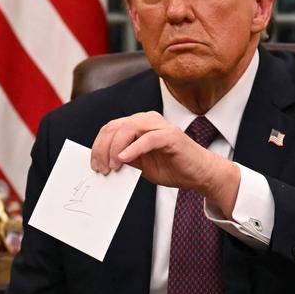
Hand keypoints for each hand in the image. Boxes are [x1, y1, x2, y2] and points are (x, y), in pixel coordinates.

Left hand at [90, 111, 239, 216]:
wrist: (199, 174)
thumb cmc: (173, 167)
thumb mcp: (141, 164)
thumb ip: (125, 158)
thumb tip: (103, 162)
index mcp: (139, 124)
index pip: (111, 128)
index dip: (98, 145)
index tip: (95, 165)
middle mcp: (148, 119)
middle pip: (116, 126)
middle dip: (103, 148)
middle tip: (101, 168)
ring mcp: (160, 125)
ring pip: (129, 128)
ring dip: (115, 148)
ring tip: (112, 166)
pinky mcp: (171, 135)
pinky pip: (148, 138)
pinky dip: (133, 148)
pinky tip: (124, 159)